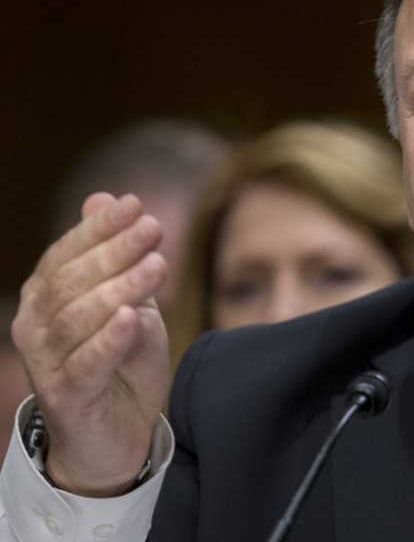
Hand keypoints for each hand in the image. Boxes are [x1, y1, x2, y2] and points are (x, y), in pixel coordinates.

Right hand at [12, 193, 169, 496]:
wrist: (117, 436)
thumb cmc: (122, 365)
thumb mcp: (128, 302)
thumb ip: (116, 258)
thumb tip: (103, 197)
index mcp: (47, 297)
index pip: (67, 253)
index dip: (100, 228)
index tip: (137, 205)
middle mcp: (36, 326)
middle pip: (72, 281)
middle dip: (115, 250)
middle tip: (154, 227)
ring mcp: (47, 363)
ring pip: (78, 319)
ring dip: (120, 288)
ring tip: (157, 265)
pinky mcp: (67, 398)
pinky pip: (86, 364)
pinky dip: (110, 339)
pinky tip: (132, 317)